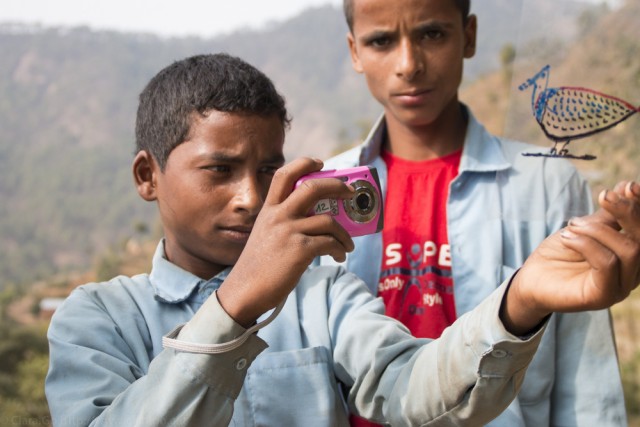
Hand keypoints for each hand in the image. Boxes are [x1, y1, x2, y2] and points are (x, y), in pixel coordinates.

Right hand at [217, 157, 354, 325]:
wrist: (245, 291)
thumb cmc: (258, 267)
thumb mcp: (265, 235)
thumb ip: (284, 223)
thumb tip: (318, 220)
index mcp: (268, 210)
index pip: (284, 175)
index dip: (304, 163)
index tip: (320, 163)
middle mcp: (278, 216)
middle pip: (313, 187)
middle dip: (337, 186)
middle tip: (349, 192)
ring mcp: (289, 232)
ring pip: (329, 221)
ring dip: (344, 233)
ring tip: (347, 244)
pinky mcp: (300, 250)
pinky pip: (330, 242)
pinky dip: (340, 249)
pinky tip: (339, 255)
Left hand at [502, 181, 639, 334]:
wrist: (531, 280)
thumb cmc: (559, 254)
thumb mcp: (584, 228)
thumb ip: (607, 214)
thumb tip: (628, 186)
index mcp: (632, 255)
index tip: (628, 186)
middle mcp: (633, 272)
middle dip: (627, 212)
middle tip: (603, 196)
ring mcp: (621, 287)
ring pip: (629, 250)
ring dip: (598, 230)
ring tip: (572, 225)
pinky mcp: (604, 296)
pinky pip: (607, 263)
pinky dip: (587, 244)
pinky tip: (567, 238)